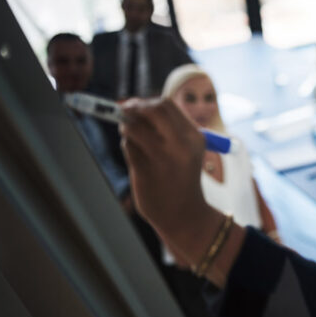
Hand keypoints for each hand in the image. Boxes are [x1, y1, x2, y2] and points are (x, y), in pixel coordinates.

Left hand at [119, 98, 220, 267]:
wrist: (184, 214)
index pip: (166, 105)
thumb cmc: (181, 178)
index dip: (145, 101)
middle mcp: (180, 144)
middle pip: (152, 110)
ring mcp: (162, 157)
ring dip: (126, 127)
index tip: (133, 105)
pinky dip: (127, 145)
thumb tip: (131, 105)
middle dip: (132, 107)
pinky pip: (128, 147)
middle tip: (121, 110)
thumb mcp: (185, 150)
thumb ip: (166, 129)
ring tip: (128, 134)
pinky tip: (134, 154)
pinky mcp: (146, 170)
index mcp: (193, 137)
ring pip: (135, 127)